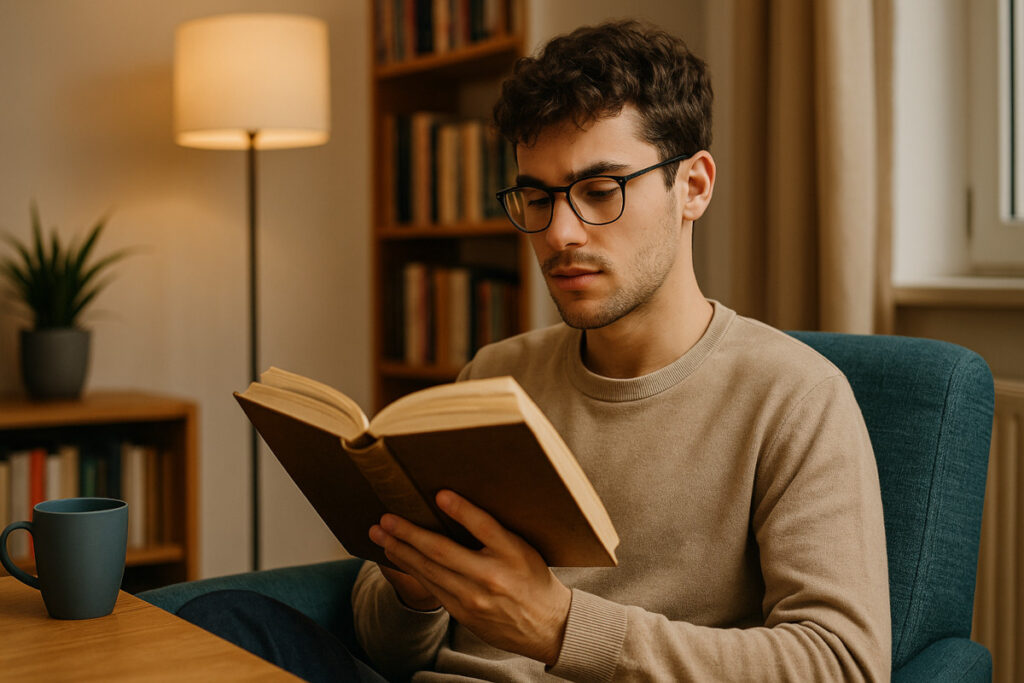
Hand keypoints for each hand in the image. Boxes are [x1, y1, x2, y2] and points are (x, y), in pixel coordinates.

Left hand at [368, 490, 571, 664]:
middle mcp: (492, 576)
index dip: (462, 509)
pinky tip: (398, 558)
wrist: (546, 625)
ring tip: (381, 536)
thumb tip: (452, 503)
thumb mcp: (522, 548)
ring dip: (401, 551)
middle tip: (385, 519)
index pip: (484, 526)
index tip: (440, 493)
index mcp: (513, 554)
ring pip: (429, 571)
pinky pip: (432, 587)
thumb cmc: (532, 578)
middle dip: (409, 533)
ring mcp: (475, 598)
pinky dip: (412, 571)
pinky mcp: (463, 613)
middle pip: (443, 550)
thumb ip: (493, 530)